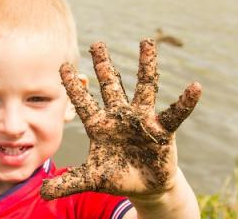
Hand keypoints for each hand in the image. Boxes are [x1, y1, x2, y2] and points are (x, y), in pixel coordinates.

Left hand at [41, 39, 201, 198]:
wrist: (144, 186)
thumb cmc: (116, 175)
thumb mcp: (90, 179)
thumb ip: (68, 182)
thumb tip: (43, 194)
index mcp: (99, 125)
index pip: (82, 102)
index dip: (72, 86)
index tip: (62, 65)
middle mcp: (119, 116)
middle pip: (110, 86)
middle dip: (103, 66)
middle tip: (97, 43)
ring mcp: (142, 120)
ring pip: (143, 88)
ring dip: (146, 66)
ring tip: (147, 43)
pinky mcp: (162, 130)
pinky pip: (175, 114)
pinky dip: (185, 102)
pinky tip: (195, 88)